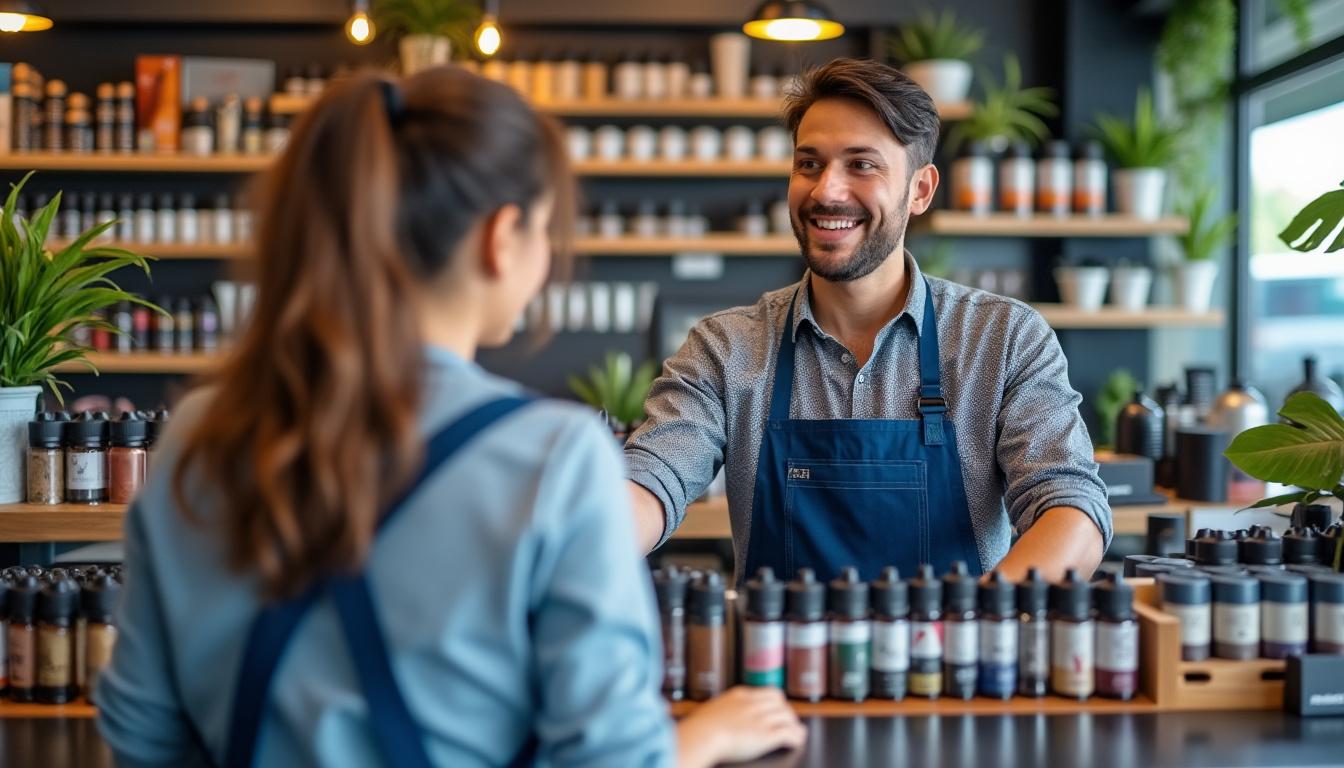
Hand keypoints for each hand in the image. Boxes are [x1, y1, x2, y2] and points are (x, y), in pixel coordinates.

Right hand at [675, 686, 806, 767]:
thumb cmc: (700, 726)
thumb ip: (722, 710)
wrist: (702, 734)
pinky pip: (788, 733)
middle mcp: (754, 704)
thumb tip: (720, 716)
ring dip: (795, 725)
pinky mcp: (765, 736)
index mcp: (741, 695)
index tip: (780, 708)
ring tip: (798, 732)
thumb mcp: (712, 709)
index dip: (779, 702)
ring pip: (788, 717)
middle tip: (791, 721)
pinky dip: (796, 737)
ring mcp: (761, 719)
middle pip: (781, 703)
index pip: (770, 693)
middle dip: (788, 713)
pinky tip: (798, 741)